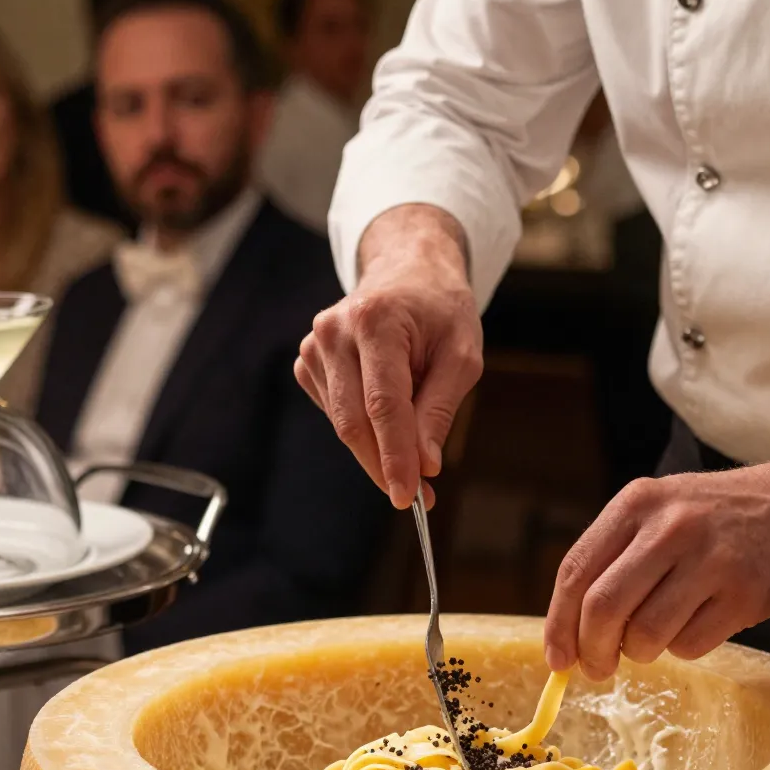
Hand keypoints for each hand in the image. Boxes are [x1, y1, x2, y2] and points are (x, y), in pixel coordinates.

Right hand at [295, 204, 482, 507]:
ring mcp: (314, 347)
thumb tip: (424, 465)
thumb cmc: (440, 311)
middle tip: (417, 497)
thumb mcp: (461, 356)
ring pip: (343, 424)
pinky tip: (388, 411)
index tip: (409, 496)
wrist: (407, 271)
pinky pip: (336, 414)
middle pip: (354, 422)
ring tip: (416, 449)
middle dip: (385, 465)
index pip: (382, 405)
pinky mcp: (308, 363)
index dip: (395, 456)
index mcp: (375, 320)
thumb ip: (439, 410)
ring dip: (378, 450)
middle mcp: (334, 332)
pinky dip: (365, 428)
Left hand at [543, 404, 769, 678]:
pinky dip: (685, 648)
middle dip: (593, 651)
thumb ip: (612, 560)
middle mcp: (670, 527)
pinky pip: (691, 646)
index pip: (576, 573)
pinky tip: (700, 623)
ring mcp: (710, 560)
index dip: (558, 625)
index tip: (558, 659)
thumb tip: (567, 634)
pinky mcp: (744, 593)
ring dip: (641, 652)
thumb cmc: (715, 517)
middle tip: (598, 667)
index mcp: (637, 504)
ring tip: (656, 637)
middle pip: (603, 609)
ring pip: (645, 635)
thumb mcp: (658, 512)